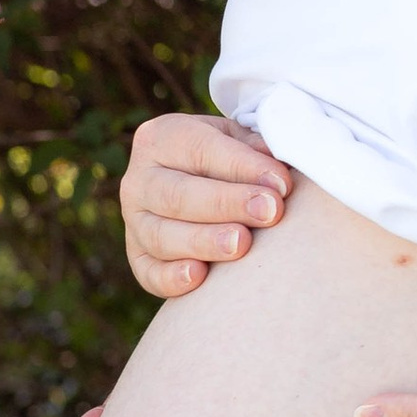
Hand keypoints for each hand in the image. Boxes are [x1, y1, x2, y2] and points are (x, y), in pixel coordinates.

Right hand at [120, 111, 290, 296]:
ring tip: (242, 243)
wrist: (199, 180)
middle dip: (227, 204)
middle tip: (269, 212)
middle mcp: (139, 179)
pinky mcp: (138, 256)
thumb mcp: (239, 138)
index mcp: (163, 138)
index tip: (281, 184)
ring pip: (162, 236)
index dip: (243, 167)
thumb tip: (276, 176)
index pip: (202, 150)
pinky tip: (199, 276)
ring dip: (204, 241)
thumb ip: (256, 149)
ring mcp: (134, 221)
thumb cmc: (228, 156)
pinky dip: (171, 278)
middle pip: (178, 195)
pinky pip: (149, 272)